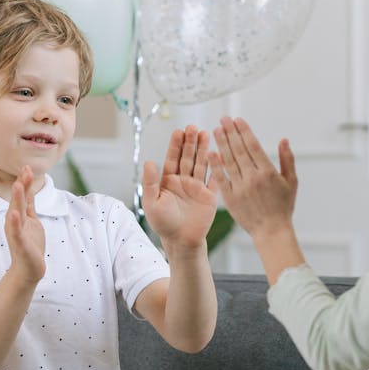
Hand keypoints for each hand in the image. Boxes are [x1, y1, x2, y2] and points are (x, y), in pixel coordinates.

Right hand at [5, 166, 45, 284]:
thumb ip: (29, 205)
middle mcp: (15, 221)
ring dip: (17, 198)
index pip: (23, 196)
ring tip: (19, 185)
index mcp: (20, 215)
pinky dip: (15, 222)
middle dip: (22, 185)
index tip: (28, 166)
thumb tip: (27, 188)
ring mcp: (16, 232)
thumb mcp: (32, 220)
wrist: (29, 269)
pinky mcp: (19, 243)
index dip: (26, 182)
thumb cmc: (30, 244)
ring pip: (16, 212)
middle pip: (19, 200)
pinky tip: (14, 214)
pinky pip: (16, 231)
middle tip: (25, 170)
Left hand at [142, 125, 217, 250]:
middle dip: (190, 142)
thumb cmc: (164, 224)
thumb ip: (150, 183)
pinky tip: (219, 154)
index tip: (179, 131)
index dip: (175, 145)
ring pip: (201, 164)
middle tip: (193, 127)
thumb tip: (148, 162)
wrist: (182, 242)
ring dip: (203, 149)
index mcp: (168, 181)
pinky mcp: (210, 195)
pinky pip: (214, 179)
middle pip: (188, 157)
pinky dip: (217, 167)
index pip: (172, 158)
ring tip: (206, 133)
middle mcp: (183, 181)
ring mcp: (197, 187)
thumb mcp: (152, 203)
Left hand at [210, 117, 296, 237]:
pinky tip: (211, 153)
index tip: (237, 120)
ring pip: (229, 161)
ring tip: (215, 130)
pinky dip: (216, 166)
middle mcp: (253, 178)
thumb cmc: (283, 207)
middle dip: (231, 132)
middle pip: (239, 150)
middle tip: (223, 118)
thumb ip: (288, 160)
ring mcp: (241, 188)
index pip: (253, 146)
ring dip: (222, 144)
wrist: (272, 231)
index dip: (244, 131)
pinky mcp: (231, 198)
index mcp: (268, 172)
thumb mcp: (291, 182)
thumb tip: (284, 140)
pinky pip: (222, 179)